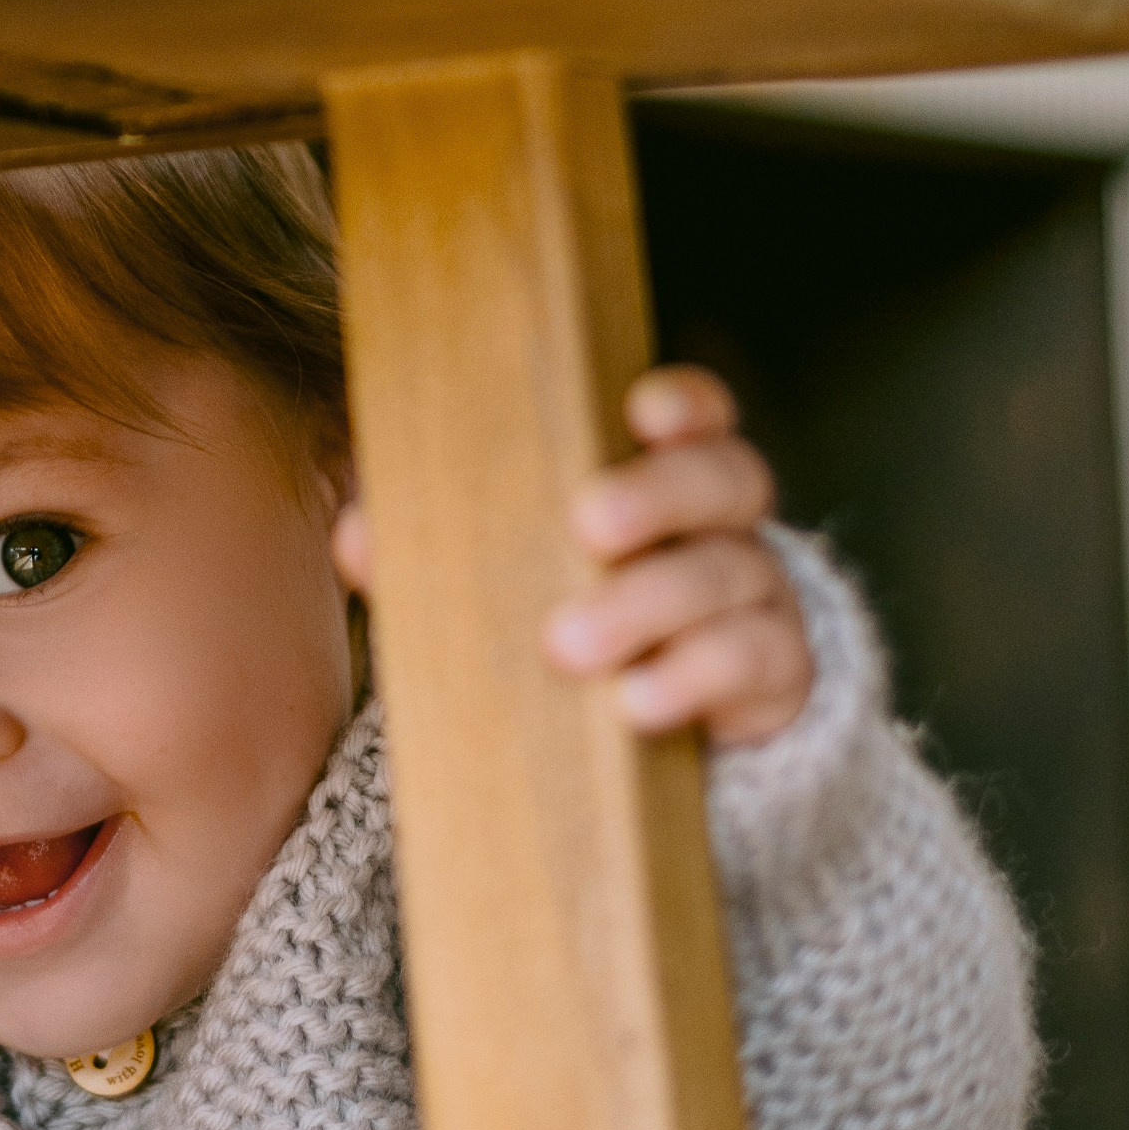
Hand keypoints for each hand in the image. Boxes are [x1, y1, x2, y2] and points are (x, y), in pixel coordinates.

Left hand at [328, 366, 812, 747]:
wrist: (638, 726)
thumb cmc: (561, 611)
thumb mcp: (502, 575)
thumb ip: (434, 546)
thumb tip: (356, 535)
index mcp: (664, 475)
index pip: (699, 416)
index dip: (685, 403)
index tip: (640, 409)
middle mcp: (724, 523)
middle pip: (726, 478)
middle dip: (659, 494)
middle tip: (588, 524)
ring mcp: (758, 595)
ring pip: (731, 574)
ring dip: (649, 603)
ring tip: (570, 645)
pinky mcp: (772, 675)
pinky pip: (754, 662)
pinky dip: (693, 678)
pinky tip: (636, 703)